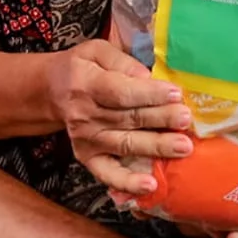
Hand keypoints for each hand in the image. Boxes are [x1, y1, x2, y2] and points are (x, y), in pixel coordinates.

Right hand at [47, 39, 192, 194]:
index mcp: (87, 84)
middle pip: (128, 119)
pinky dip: (128, 182)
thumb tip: (146, 76)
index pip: (121, 92)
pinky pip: (108, 173)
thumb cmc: (82, 68)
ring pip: (125, 145)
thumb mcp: (96, 51)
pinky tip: (149, 185)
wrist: (52, 91)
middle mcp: (85, 115)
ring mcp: (87, 140)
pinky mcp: (87, 157)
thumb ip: (122, 61)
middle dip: (160, 119)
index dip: (149, 94)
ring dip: (155, 147)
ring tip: (182, 148)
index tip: (176, 93)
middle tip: (186, 119)